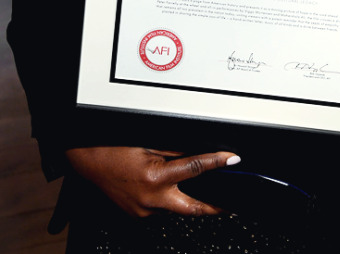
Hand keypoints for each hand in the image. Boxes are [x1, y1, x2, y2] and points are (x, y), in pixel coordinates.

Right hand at [65, 146, 239, 217]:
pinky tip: (165, 189)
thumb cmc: (113, 148)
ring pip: (175, 208)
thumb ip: (175, 151)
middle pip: (192, 208)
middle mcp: (151, 200)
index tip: (232, 160)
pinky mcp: (137, 216)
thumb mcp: (149, 143)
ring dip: (186, 199)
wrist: (88, 162)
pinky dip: (167, 199)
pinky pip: (159, 209)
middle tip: (231, 204)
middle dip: (214, 207)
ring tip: (197, 190)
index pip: (195, 169)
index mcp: (155, 178)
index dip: (217, 162)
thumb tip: (196, 152)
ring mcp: (143, 212)